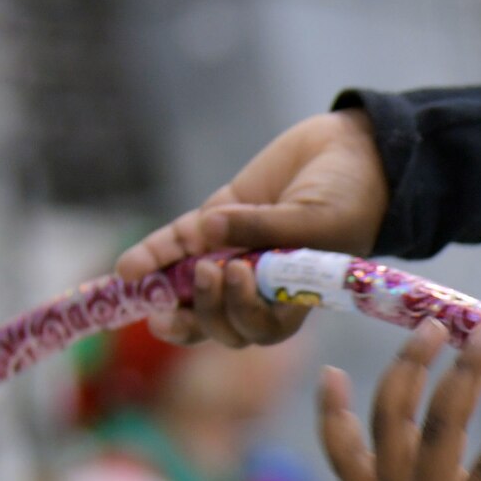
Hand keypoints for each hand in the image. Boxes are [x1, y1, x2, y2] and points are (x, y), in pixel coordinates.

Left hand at [115, 110, 390, 348]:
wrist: (352, 152)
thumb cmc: (350, 197)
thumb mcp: (316, 218)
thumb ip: (266, 228)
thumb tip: (209, 229)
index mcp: (294, 300)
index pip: (260, 328)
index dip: (241, 314)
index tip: (237, 275)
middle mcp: (260, 286)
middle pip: (222, 321)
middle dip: (205, 308)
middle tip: (207, 273)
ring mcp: (234, 255)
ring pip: (191, 290)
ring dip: (165, 292)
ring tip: (139, 282)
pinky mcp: (214, 222)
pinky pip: (177, 246)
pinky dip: (152, 255)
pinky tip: (128, 268)